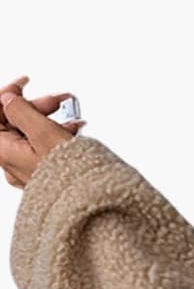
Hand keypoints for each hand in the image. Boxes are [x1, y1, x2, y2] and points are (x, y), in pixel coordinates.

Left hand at [1, 75, 87, 189]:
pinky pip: (41, 149)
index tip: (23, 84)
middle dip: (35, 107)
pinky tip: (72, 133)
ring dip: (49, 121)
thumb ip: (22, 111)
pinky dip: (55, 137)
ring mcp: (26, 171)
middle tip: (57, 101)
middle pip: (12, 124)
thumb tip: (10, 100)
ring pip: (30, 136)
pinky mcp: (42, 176)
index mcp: (3, 150)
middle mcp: (11, 162)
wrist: (91, 205)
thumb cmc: (70, 177)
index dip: (7, 95)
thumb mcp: (44, 133)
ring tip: (72, 117)